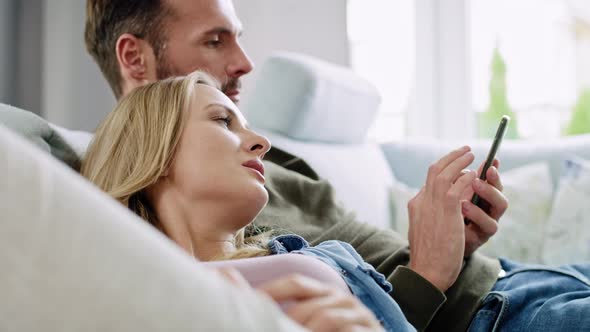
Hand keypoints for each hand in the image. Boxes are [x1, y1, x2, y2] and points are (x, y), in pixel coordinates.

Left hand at [258, 274, 383, 331]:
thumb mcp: (311, 322)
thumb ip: (284, 310)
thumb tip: (229, 276)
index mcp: (325, 293)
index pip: (296, 283)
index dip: (272, 292)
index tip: (249, 304)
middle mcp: (342, 299)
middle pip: (307, 306)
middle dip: (286, 323)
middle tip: (269, 329)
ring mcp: (360, 315)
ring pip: (326, 318)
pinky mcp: (373, 331)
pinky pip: (349, 330)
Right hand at [407, 146, 475, 291]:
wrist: (427, 271)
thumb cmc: (428, 257)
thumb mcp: (426, 231)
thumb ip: (431, 215)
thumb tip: (442, 207)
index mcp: (416, 205)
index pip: (429, 181)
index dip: (443, 169)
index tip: (454, 165)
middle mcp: (422, 200)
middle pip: (434, 170)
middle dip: (451, 158)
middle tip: (465, 151)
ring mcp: (433, 204)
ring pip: (445, 173)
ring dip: (460, 162)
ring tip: (472, 155)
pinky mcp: (447, 210)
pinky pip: (458, 186)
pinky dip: (467, 177)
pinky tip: (475, 175)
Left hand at [461, 159, 507, 256]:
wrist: (444, 237)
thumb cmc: (456, 209)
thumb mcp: (461, 191)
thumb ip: (470, 177)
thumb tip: (486, 159)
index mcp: (487, 200)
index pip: (496, 187)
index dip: (495, 177)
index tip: (489, 166)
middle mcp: (490, 215)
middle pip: (501, 204)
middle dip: (490, 191)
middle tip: (475, 182)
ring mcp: (483, 230)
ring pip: (492, 223)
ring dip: (477, 212)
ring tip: (462, 204)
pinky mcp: (474, 242)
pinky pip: (475, 236)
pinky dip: (464, 230)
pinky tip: (456, 220)